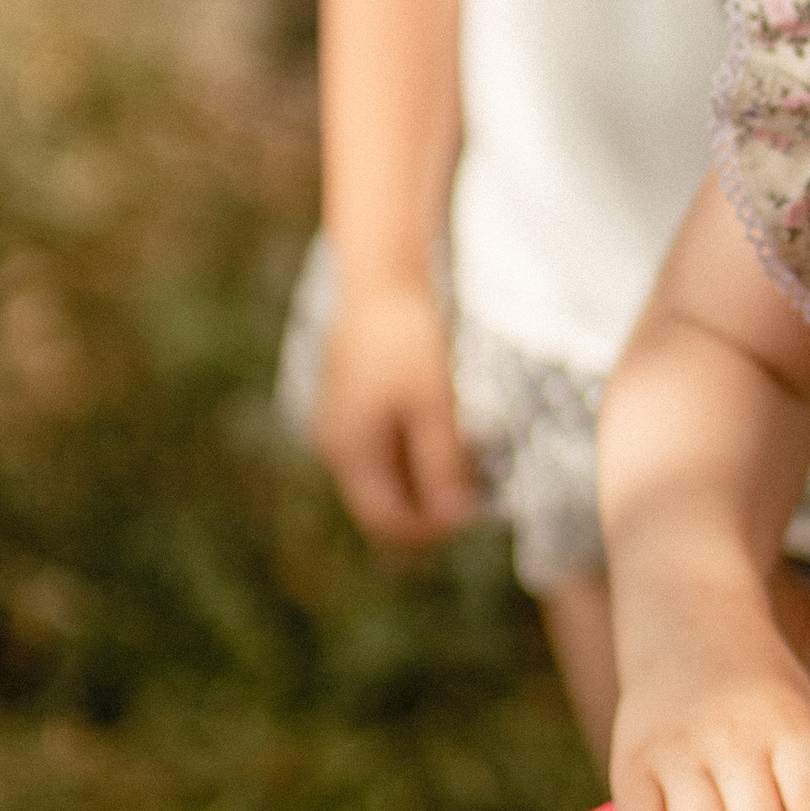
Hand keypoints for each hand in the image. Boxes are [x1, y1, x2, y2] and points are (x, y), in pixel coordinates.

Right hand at [312, 277, 481, 548]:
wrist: (380, 279)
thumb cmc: (407, 338)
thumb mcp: (434, 403)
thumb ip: (442, 464)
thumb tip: (454, 519)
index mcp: (350, 450)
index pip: (385, 519)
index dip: (428, 531)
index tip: (471, 518)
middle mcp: (335, 444)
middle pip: (380, 502)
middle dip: (425, 510)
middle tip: (473, 500)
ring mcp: (339, 424)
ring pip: (382, 476)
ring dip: (420, 483)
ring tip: (464, 469)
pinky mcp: (350, 405)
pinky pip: (380, 449)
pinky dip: (411, 455)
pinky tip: (443, 439)